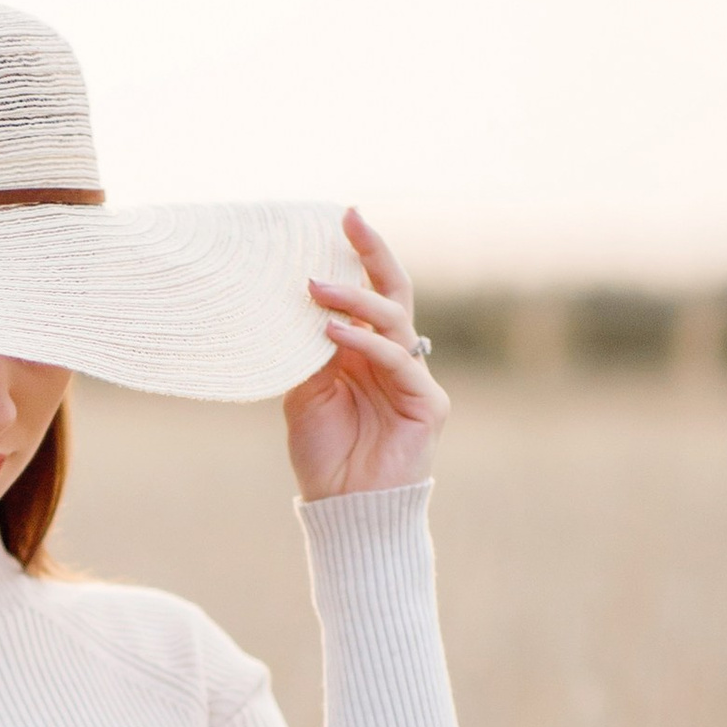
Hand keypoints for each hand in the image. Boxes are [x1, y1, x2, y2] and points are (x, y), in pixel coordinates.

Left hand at [284, 207, 449, 498]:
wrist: (345, 509)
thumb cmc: (325, 455)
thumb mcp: (305, 394)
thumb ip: (309, 352)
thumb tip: (299, 306)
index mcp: (367, 352)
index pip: (369, 293)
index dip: (360, 257)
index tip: (341, 217)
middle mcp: (395, 358)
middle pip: (393, 293)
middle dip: (373, 254)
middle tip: (349, 221)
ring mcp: (414, 379)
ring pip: (393, 322)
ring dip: (354, 301)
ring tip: (316, 288)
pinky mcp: (427, 403)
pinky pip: (397, 361)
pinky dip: (365, 344)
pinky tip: (332, 332)